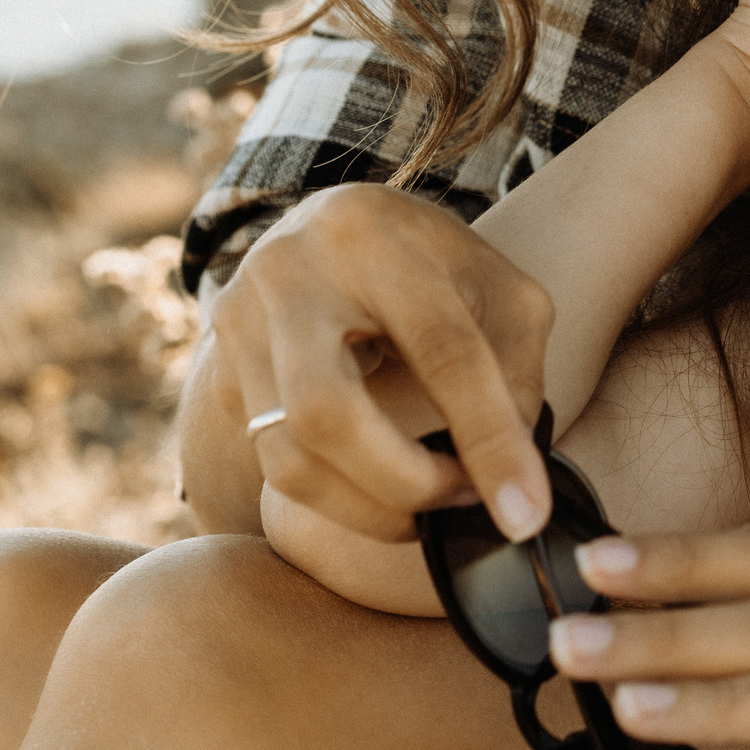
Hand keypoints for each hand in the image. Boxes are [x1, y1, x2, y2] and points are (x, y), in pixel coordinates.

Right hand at [208, 183, 555, 541]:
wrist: (332, 237)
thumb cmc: (434, 268)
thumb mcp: (500, 291)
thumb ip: (517, 374)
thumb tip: (511, 482)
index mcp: (376, 234)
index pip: (440, 349)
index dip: (488, 438)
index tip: (526, 515)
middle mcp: (290, 271)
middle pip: (327, 412)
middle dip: (405, 484)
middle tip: (463, 503)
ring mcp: (241, 320)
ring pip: (288, 455)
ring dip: (370, 508)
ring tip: (433, 504)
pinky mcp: (224, 368)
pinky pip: (271, 463)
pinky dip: (340, 499)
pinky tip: (388, 495)